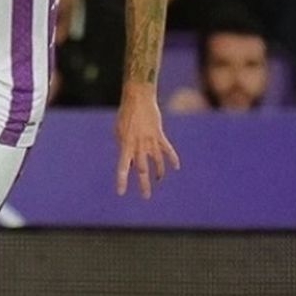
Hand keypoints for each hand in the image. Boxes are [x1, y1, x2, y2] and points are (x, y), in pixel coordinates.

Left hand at [114, 83, 179, 198]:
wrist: (138, 99)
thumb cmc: (125, 116)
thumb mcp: (119, 133)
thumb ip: (125, 149)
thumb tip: (131, 164)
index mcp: (125, 145)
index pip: (122, 167)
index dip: (121, 181)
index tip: (121, 193)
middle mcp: (138, 145)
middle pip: (142, 170)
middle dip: (144, 184)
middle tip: (146, 196)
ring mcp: (150, 141)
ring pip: (157, 162)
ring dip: (158, 173)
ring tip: (158, 180)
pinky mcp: (159, 136)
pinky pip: (168, 150)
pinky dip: (172, 159)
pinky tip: (176, 167)